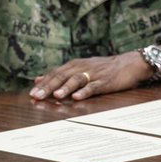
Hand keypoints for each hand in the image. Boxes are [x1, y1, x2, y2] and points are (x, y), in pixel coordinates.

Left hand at [29, 53, 148, 101]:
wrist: (129, 63)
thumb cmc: (102, 68)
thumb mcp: (79, 68)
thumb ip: (59, 74)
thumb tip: (38, 79)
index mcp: (74, 65)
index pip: (55, 73)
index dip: (43, 83)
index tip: (31, 93)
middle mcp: (82, 67)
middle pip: (62, 76)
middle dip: (49, 87)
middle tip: (37, 96)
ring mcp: (94, 74)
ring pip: (76, 80)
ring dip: (65, 88)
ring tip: (56, 95)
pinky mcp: (106, 81)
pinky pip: (94, 87)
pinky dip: (85, 91)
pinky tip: (77, 97)